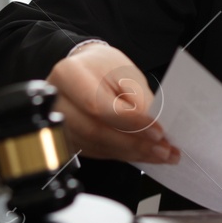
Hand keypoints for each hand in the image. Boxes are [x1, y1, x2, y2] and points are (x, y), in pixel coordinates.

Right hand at [45, 41, 180, 164]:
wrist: (87, 69)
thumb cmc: (103, 67)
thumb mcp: (125, 72)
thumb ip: (138, 99)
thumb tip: (153, 128)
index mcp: (68, 75)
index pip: (99, 106)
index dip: (130, 122)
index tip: (158, 131)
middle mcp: (58, 102)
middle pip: (95, 131)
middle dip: (134, 144)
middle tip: (163, 149)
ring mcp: (60, 124)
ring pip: (98, 146)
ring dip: (133, 153)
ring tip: (161, 154)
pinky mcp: (70, 139)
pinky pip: (99, 152)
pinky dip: (125, 155)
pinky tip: (144, 154)